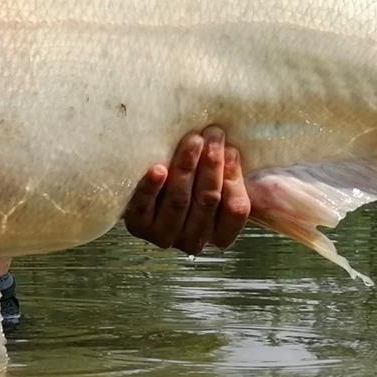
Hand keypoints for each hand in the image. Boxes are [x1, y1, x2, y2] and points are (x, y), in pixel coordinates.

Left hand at [124, 128, 249, 254]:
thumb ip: (235, 176)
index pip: (235, 209)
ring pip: (180, 200)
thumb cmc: (195, 181)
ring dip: (187, 167)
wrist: (152, 190)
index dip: (234, 178)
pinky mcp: (139, 226)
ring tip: (192, 141)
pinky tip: (158, 169)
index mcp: (220, 235)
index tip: (231, 150)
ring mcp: (165, 236)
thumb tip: (236, 154)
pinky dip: (152, 187)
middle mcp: (194, 241)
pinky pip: (145, 207)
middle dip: (211, 164)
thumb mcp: (225, 182)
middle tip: (212, 135)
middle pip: (208, 200)